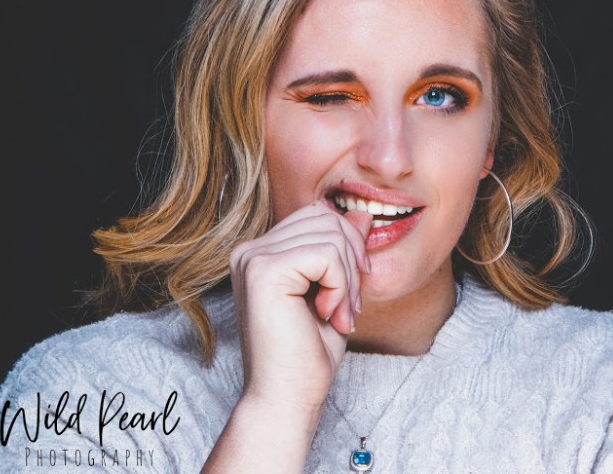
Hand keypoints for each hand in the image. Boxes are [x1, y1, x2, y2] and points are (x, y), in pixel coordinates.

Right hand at [229, 200, 371, 412]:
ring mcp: (253, 258)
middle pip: (326, 219)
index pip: (317, 216)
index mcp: (261, 252)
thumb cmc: (308, 353)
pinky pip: (326, 254)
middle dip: (352, 262)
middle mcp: (250, 250)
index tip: (351, 292)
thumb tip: (361, 213)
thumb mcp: (335, 291)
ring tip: (340, 315)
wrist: (287, 399)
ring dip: (348, 278)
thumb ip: (343, 251)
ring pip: (330, 234)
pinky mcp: (264, 271)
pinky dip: (340, 286)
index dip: (347, 246)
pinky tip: (330, 315)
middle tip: (349, 308)